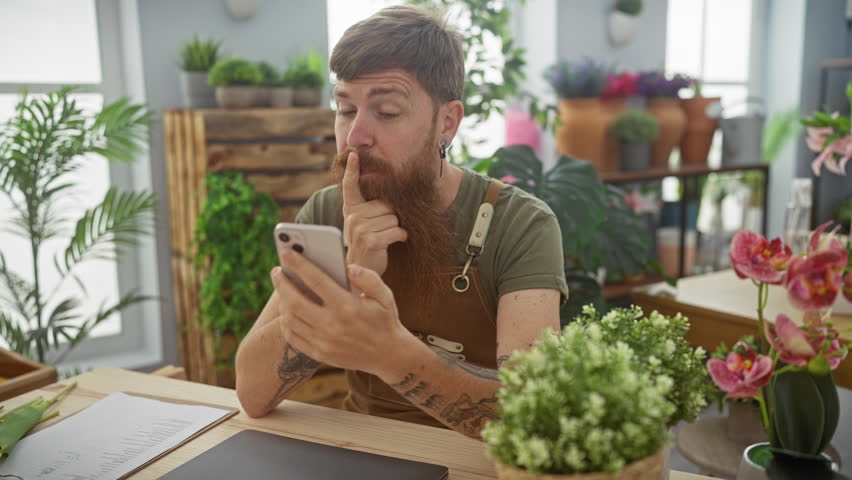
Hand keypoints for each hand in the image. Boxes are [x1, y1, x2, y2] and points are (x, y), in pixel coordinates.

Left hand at [271, 247, 408, 374]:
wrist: (389, 355)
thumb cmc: (385, 319)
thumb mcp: (384, 294)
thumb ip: (367, 277)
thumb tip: (347, 267)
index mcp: (347, 306)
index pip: (316, 280)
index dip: (298, 264)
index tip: (285, 252)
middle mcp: (332, 325)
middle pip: (295, 301)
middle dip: (281, 283)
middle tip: (277, 271)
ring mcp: (324, 342)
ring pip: (290, 320)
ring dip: (282, 302)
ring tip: (282, 289)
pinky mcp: (320, 354)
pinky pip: (293, 337)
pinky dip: (285, 322)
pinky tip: (287, 310)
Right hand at [341, 151, 407, 275]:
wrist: (360, 272)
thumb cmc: (366, 246)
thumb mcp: (362, 225)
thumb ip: (368, 210)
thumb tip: (388, 193)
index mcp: (350, 210)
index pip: (350, 186)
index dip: (352, 170)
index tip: (354, 155)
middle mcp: (352, 216)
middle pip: (386, 205)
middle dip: (391, 217)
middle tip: (382, 231)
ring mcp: (360, 228)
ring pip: (393, 218)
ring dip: (396, 229)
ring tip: (384, 239)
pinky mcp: (371, 240)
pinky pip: (397, 231)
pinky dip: (400, 237)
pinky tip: (392, 244)